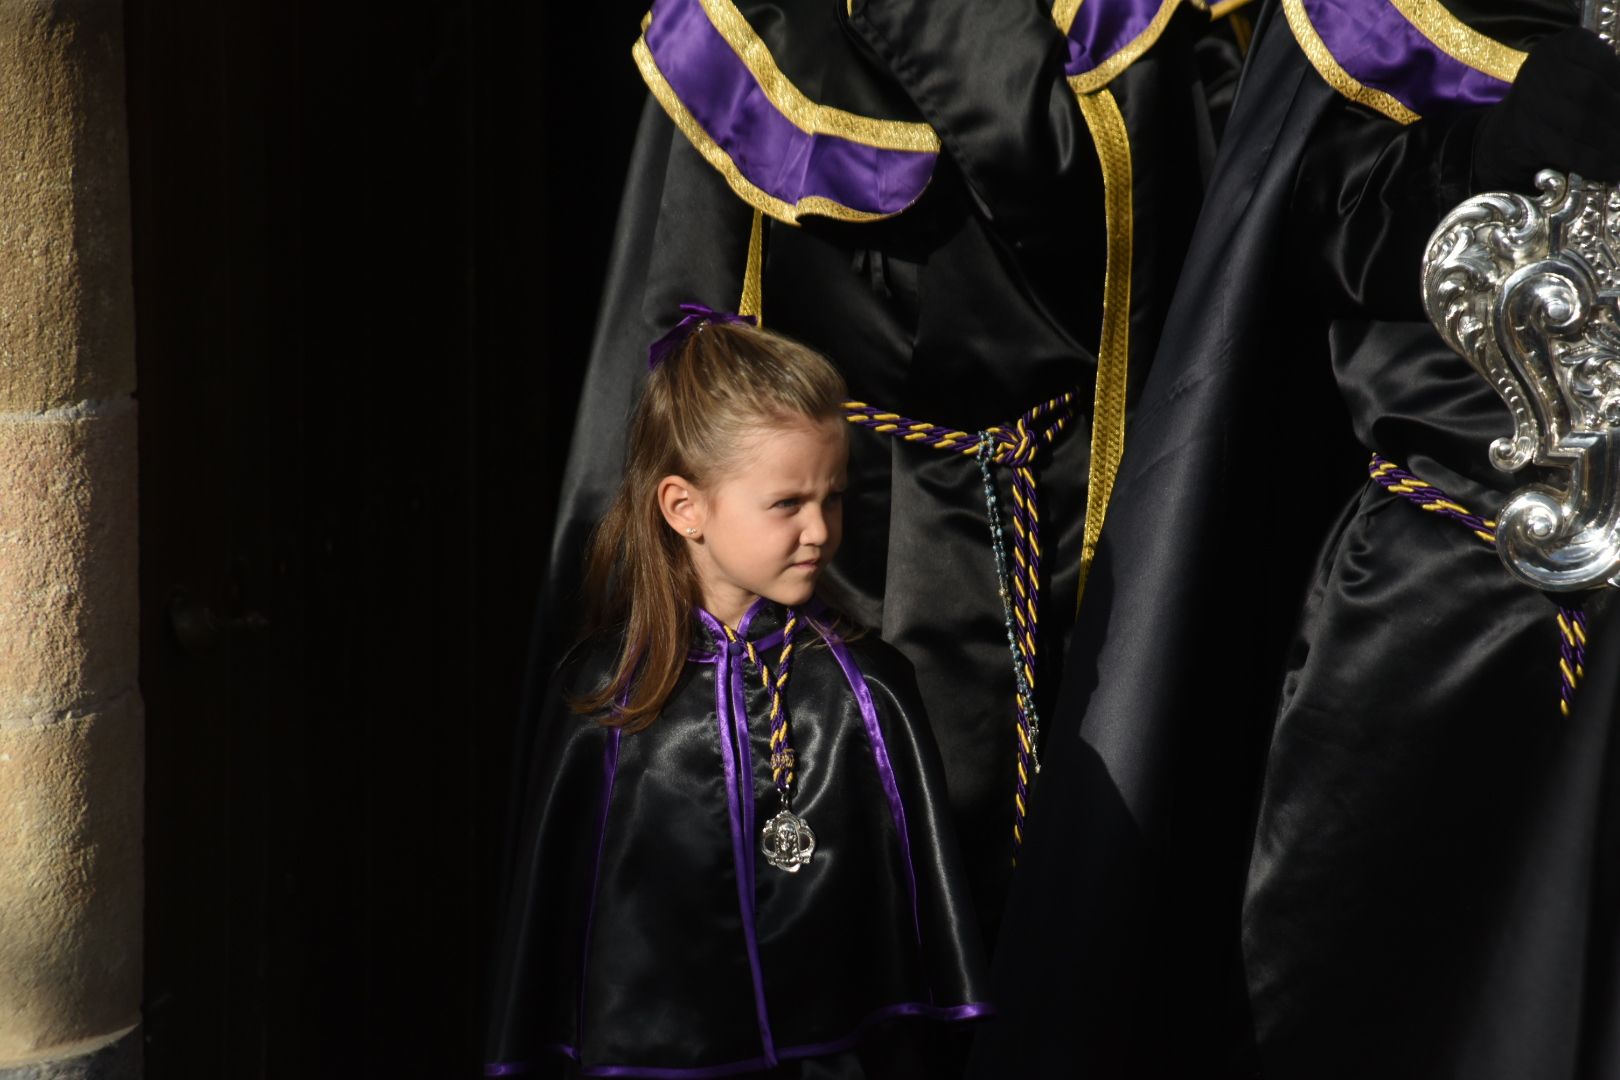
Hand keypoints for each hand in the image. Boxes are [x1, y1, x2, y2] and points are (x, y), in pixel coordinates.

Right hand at [1473, 28, 1619, 191]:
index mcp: (1564, 44)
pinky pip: (1567, 150)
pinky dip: (1596, 163)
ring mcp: (1528, 101)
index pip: (1603, 62)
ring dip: (1612, 142)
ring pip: (1579, 122)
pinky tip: (1614, 170)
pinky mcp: (1525, 134)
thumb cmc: (1567, 96)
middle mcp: (1540, 67)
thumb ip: (1613, 82)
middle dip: (1617, 114)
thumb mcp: (1589, 73)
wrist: (1516, 126)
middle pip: (1589, 91)